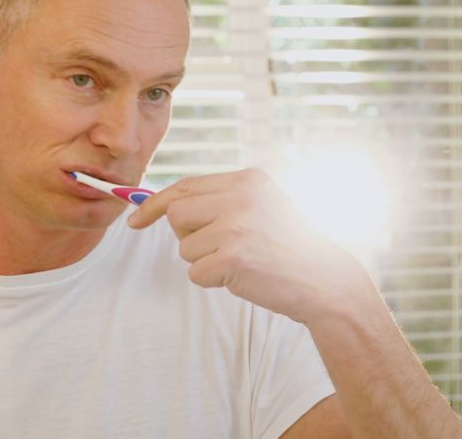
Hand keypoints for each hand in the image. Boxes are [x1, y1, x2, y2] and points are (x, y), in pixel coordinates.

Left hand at [128, 168, 375, 325]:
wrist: (325, 279)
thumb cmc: (291, 246)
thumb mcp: (266, 206)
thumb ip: (225, 199)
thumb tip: (167, 205)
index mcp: (249, 180)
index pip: (186, 185)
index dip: (155, 203)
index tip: (136, 218)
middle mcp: (242, 197)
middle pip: (177, 214)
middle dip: (187, 235)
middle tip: (218, 247)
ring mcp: (237, 226)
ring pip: (185, 247)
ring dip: (205, 261)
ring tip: (242, 261)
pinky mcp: (233, 257)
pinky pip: (196, 273)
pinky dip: (215, 281)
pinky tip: (245, 276)